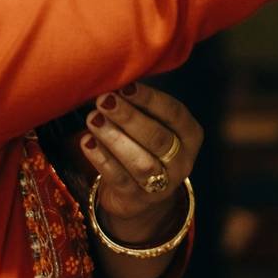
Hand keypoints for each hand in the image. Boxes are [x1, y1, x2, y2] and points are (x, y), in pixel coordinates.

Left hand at [80, 82, 202, 236]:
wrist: (140, 195)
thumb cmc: (144, 144)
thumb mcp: (154, 124)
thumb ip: (141, 105)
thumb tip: (115, 76)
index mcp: (190, 135)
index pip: (175, 114)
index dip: (150, 99)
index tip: (126, 86)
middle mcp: (182, 161)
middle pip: (158, 139)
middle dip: (129, 117)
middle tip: (104, 100)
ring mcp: (162, 185)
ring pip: (140, 162)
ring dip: (115, 138)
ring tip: (93, 119)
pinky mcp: (138, 200)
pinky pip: (120, 179)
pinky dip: (102, 159)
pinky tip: (87, 142)